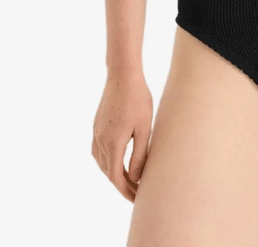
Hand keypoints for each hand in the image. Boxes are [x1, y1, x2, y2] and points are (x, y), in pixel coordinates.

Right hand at [91, 71, 152, 201]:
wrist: (122, 75)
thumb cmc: (138, 99)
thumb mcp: (144, 128)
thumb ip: (140, 155)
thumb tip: (136, 178)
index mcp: (113, 144)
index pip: (117, 177)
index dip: (126, 191)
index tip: (136, 199)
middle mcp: (100, 141)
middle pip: (108, 172)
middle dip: (122, 185)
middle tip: (137, 193)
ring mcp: (96, 133)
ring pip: (102, 163)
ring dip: (114, 174)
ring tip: (129, 180)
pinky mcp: (96, 125)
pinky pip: (98, 151)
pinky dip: (107, 162)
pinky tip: (116, 161)